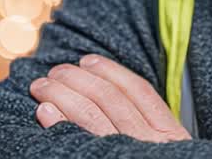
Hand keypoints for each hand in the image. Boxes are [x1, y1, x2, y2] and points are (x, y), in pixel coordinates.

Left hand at [29, 54, 192, 142]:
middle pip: (108, 98)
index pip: (139, 91)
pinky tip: (45, 112)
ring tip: (43, 86)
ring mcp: (127, 155)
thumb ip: (145, 127)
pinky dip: (59, 121)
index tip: (88, 61)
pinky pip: (78, 140)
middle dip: (77, 79)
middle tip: (55, 73)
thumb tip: (106, 93)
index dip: (111, 72)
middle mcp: (150, 144)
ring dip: (62, 94)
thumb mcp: (164, 152)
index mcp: (168, 135)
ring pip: (90, 114)